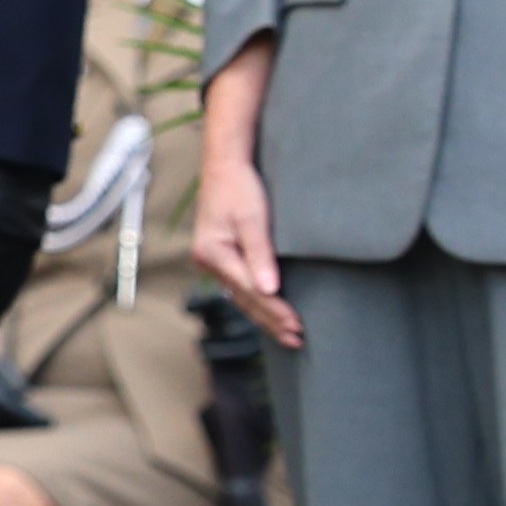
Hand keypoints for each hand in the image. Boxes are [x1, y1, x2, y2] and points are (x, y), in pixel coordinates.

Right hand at [189, 146, 298, 350]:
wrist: (224, 165)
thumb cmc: (239, 187)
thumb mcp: (252, 218)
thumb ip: (260, 254)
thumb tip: (269, 290)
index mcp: (212, 253)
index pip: (249, 290)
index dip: (274, 309)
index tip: (297, 324)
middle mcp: (207, 262)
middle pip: (244, 299)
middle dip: (271, 320)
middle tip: (297, 339)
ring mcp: (213, 262)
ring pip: (241, 298)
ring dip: (265, 317)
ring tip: (288, 335)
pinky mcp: (221, 259)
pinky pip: (240, 288)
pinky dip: (256, 303)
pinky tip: (270, 314)